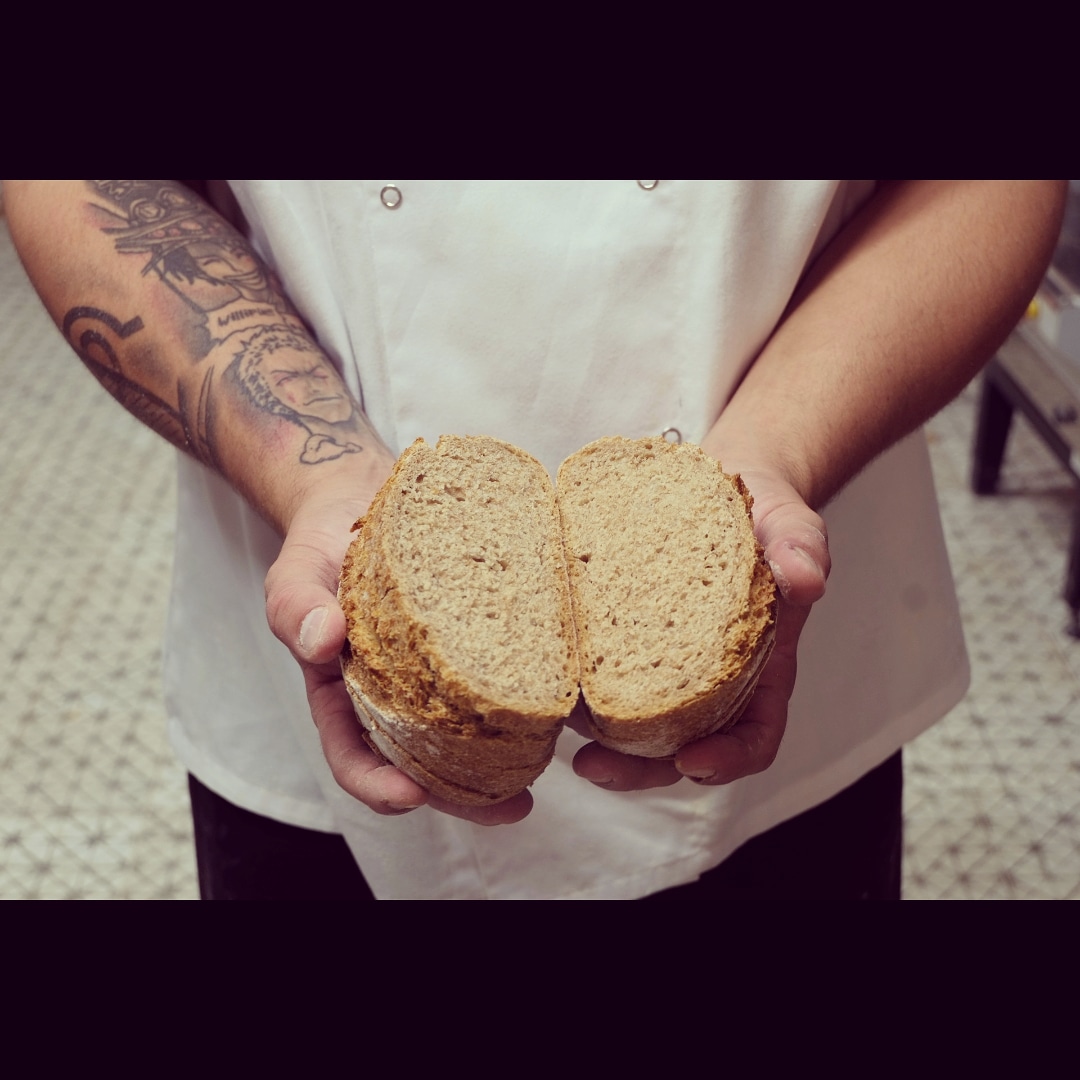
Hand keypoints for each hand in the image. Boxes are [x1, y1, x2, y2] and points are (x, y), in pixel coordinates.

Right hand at [264, 474, 533, 825]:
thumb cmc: (322, 544)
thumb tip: (321, 640)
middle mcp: (395, 694)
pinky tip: (559, 701)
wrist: (360, 497)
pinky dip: (523, 694)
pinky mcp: (473, 640)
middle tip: (515, 807)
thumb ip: (296, 606)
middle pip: (424, 762)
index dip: (378, 785)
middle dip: (464, 796)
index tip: (411, 796)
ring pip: (469, 729)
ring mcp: (437, 671)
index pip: (355, 757)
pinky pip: (496, 672)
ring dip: (505, 758)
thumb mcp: (297, 571)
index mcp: (346, 695)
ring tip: (548, 769)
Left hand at [572, 467, 829, 790]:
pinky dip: (569, 678)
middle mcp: (707, 679)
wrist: (710, 481)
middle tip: (593, 767)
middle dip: (636, 768)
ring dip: (591, 732)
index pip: (753, 735)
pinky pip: (594, 670)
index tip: (691, 762)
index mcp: (758, 669)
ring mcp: (658, 661)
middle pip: (677, 746)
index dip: (727, 760)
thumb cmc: (758, 511)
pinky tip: (543, 668)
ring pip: (627, 719)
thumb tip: (807, 580)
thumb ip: (800, 546)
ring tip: (556, 719)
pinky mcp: (617, 636)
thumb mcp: (787, 521)